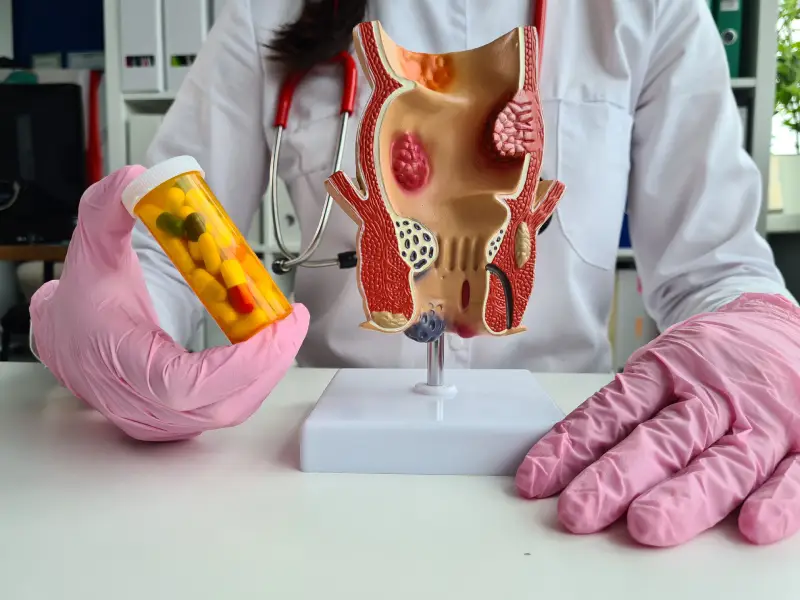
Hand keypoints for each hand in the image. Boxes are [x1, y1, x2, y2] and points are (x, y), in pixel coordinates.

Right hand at [30, 166, 308, 441]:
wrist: (67, 339)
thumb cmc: (82, 300)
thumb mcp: (91, 245)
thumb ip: (109, 207)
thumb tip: (138, 178)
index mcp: (118, 359)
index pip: (183, 384)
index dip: (239, 364)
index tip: (278, 329)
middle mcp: (138, 402)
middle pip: (220, 404)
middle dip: (268, 363)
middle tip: (294, 323)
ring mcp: (158, 419)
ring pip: (229, 410)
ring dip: (267, 372)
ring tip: (287, 331)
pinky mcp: (175, 421)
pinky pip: (226, 408)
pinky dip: (254, 381)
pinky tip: (269, 350)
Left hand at [516, 293, 799, 545]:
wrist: (779, 323)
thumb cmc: (711, 355)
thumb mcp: (662, 364)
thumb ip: (624, 407)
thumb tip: (565, 455)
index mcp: (666, 372)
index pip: (612, 410)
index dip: (573, 445)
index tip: (536, 480)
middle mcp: (710, 396)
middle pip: (661, 439)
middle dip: (617, 477)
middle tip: (579, 510)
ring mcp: (760, 419)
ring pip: (722, 461)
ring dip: (683, 495)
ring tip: (645, 524)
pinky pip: (795, 474)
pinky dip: (778, 499)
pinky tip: (752, 526)